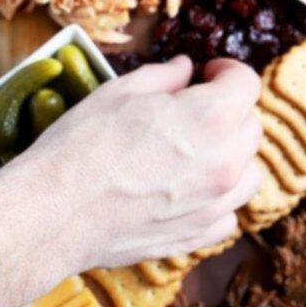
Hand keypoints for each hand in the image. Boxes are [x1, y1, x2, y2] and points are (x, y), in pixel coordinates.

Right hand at [0, 56, 261, 306]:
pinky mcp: (197, 236)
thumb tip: (185, 70)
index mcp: (210, 117)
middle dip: (229, 111)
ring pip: (249, 173)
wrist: (54, 213)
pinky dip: (217, 200)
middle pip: (251, 126)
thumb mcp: (119, 92)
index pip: (246, 83)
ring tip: (199, 151)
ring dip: (232, 156)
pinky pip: (227, 214)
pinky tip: (190, 191)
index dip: (227, 71)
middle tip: (195, 109)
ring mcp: (214, 204)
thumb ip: (164, 77)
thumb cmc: (81, 145)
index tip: (208, 72)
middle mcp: (224, 161)